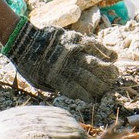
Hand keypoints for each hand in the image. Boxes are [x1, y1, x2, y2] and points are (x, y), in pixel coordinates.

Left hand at [3, 19, 118, 101]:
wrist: (24, 40)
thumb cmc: (30, 66)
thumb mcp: (40, 83)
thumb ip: (57, 88)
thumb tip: (76, 94)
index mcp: (57, 79)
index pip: (79, 91)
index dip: (90, 97)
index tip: (98, 100)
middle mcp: (66, 64)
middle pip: (90, 77)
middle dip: (102, 84)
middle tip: (111, 87)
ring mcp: (72, 50)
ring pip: (94, 61)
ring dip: (107, 69)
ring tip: (115, 74)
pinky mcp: (74, 37)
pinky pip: (92, 44)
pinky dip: (104, 50)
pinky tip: (112, 56)